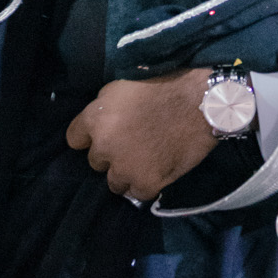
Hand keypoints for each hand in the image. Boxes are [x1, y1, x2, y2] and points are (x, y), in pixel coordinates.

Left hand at [66, 68, 217, 201]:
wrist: (203, 101)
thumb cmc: (167, 84)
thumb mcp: (124, 86)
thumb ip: (106, 107)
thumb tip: (99, 122)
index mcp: (96, 119)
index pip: (74, 139)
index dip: (90, 137)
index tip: (105, 134)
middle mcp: (105, 146)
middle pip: (96, 161)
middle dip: (111, 153)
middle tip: (132, 143)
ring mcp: (125, 168)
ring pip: (114, 182)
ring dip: (127, 172)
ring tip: (146, 159)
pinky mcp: (147, 183)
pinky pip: (138, 193)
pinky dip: (147, 183)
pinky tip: (159, 168)